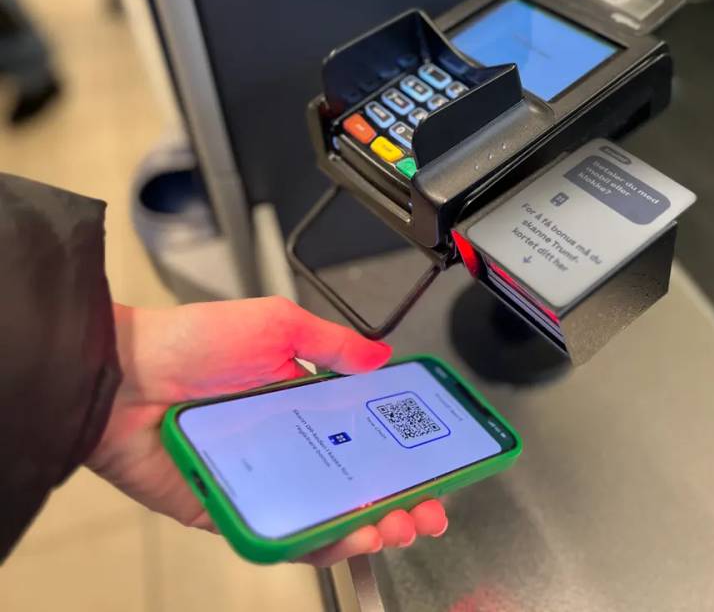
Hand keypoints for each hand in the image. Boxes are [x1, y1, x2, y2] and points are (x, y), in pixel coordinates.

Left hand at [86, 297, 447, 564]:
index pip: (366, 438)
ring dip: (370, 527)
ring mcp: (266, 483)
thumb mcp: (276, 324)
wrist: (123, 377)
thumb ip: (333, 344)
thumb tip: (381, 357)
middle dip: (399, 501)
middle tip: (427, 510)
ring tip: (397, 525)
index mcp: (303, 405)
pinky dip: (322, 544)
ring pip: (328, 517)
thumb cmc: (192, 343)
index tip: (436, 465)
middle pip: (356, 485)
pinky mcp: (236, 513)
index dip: (402, 455)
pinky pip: (285, 536)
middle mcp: (289, 447)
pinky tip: (350, 536)